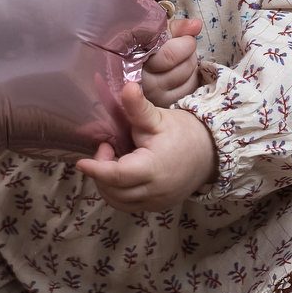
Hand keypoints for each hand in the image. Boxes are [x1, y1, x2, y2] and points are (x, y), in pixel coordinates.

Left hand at [76, 83, 216, 215]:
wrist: (210, 153)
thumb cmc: (184, 133)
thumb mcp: (159, 118)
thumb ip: (138, 107)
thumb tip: (127, 85)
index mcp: (153, 168)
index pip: (116, 175)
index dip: (96, 169)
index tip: (81, 162)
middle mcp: (154, 191)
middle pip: (114, 191)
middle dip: (101, 172)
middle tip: (107, 148)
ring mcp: (157, 202)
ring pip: (119, 202)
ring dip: (108, 184)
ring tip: (115, 160)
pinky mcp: (158, 206)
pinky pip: (130, 205)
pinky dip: (119, 192)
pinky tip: (122, 173)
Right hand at [142, 15, 201, 107]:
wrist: (132, 63)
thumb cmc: (145, 44)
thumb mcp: (158, 31)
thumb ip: (177, 28)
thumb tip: (196, 24)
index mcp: (138, 61)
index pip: (171, 55)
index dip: (185, 43)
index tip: (184, 37)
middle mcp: (145, 83)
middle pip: (183, 67)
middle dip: (188, 52)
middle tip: (181, 46)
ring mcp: (155, 96)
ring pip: (188, 78)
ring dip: (190, 63)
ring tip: (179, 57)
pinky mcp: (165, 104)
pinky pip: (190, 88)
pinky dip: (191, 76)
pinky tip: (180, 69)